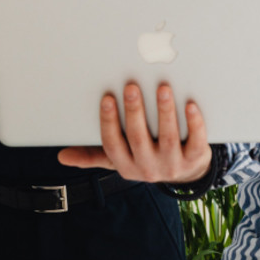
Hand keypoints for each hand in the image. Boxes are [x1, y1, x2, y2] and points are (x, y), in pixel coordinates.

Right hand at [58, 83, 211, 183]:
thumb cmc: (145, 157)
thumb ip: (93, 155)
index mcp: (126, 165)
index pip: (113, 144)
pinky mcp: (195, 158)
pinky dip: (195, 123)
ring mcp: (173, 164)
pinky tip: (190, 105)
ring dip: (164, 112)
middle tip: (132, 86)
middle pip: (139, 138)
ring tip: (162, 88)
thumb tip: (62, 156)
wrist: (185, 173)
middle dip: (135, 111)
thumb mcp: (118, 159)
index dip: (109, 122)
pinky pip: (196, 141)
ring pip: (168, 137)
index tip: (107, 99)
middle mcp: (148, 167)